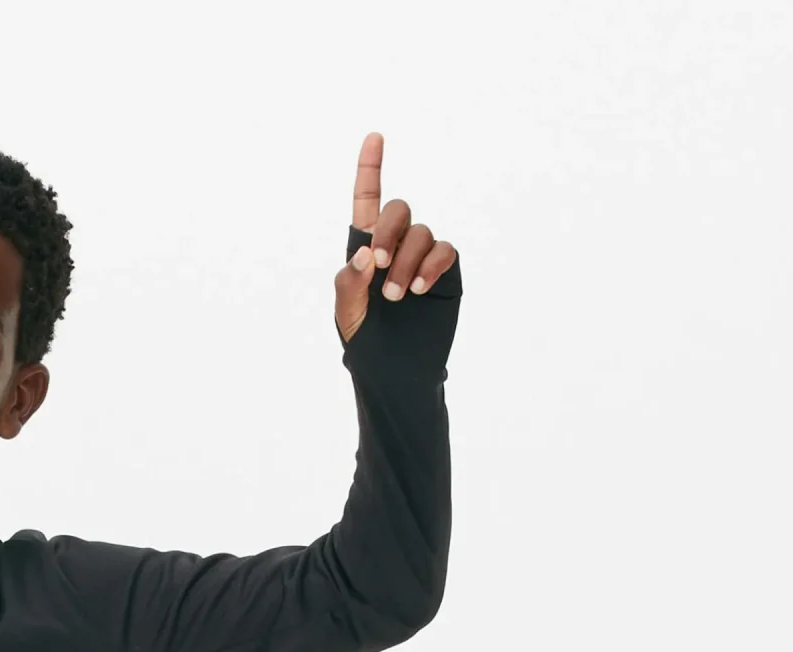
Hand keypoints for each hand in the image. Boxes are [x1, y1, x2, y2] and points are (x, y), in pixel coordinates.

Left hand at [333, 133, 456, 346]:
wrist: (397, 373)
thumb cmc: (367, 345)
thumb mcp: (347, 316)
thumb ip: (349, 284)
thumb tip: (366, 253)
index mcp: (366, 250)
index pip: (367, 202)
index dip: (371, 169)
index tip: (374, 137)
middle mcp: (396, 246)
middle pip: (398, 210)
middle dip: (388, 232)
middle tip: (378, 266)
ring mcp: (422, 257)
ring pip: (421, 233)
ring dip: (407, 261)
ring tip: (398, 296)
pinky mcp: (446, 270)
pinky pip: (444, 250)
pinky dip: (432, 264)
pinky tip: (421, 288)